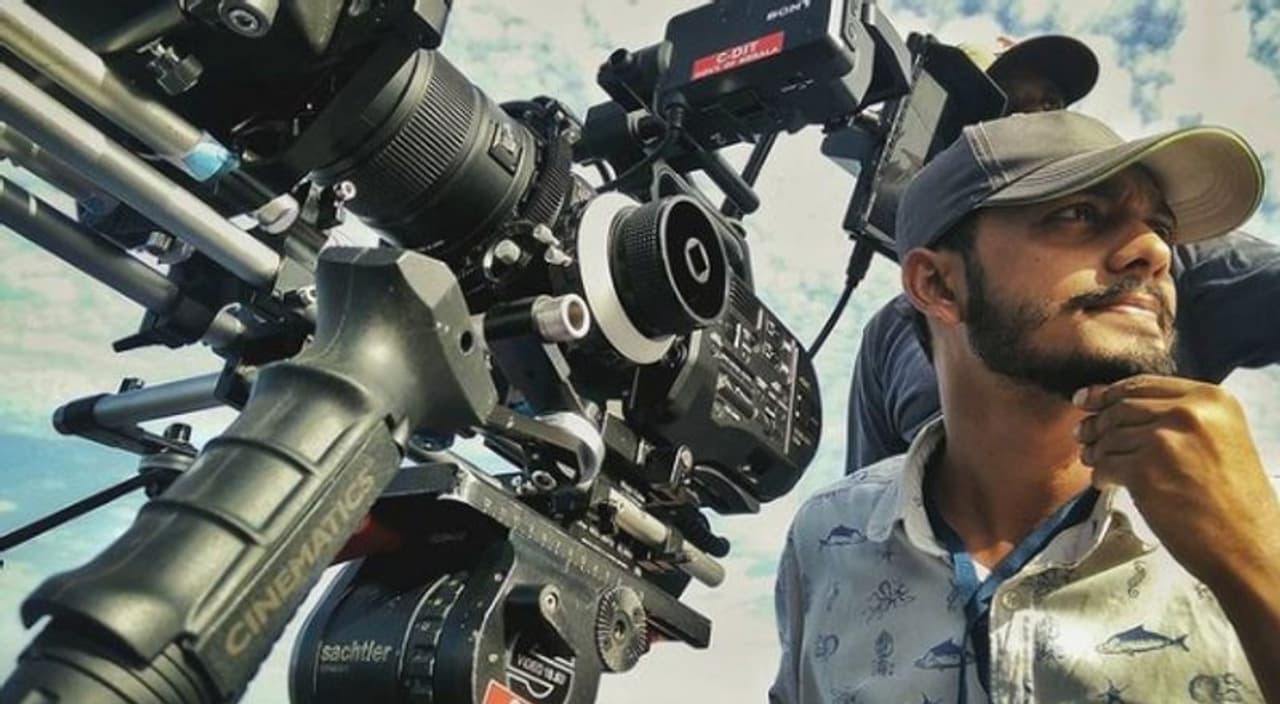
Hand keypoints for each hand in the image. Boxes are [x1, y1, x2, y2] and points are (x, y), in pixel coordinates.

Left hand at [1072, 374, 1279, 587]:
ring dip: (1096, 450)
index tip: (1087, 400)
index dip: (1109, 392)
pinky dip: (1100, 474)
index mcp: (1212, 399)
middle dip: (1097, 422)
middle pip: (1121, 408)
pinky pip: (1106, 465)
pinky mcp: (1145, 471)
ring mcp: (1165, 441)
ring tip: (1094, 460)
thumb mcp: (1220, 439)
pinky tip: (1105, 482)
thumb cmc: (1235, 500)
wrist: (1249, 546)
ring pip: (1110, 436)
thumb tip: (1117, 405)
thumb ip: (1178, 418)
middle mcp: (1189, 413)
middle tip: (1083, 434)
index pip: (1144, 385)